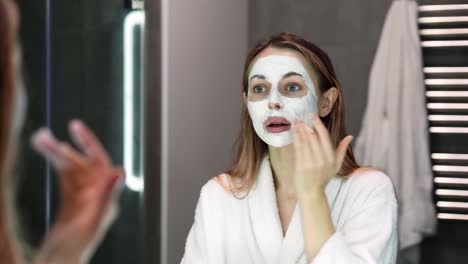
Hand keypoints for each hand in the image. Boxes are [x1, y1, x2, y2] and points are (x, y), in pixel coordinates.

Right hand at [31, 120, 124, 263]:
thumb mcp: (94, 221)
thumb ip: (107, 196)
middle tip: (40, 136)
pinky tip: (45, 152)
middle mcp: (96, 194)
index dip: (89, 142)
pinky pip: (65, 178)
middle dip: (61, 149)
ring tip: (37, 139)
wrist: (61, 262)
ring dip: (55, 154)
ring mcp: (83, 197)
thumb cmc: (78, 247)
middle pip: (80, 164)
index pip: (99, 162)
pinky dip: (55, 165)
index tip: (74, 126)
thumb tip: (120, 171)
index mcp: (105, 196)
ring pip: (70, 169)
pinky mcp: (71, 202)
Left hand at [292, 112, 352, 197]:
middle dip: (306, 126)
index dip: (318, 124)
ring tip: (296, 122)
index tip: (313, 115)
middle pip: (313, 137)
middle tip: (301, 118)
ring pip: (305, 141)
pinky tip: (293, 131)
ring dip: (299, 129)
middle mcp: (322, 159)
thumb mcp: (336, 165)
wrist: (312, 193)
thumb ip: (342, 149)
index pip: (325, 136)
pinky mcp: (301, 165)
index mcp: (331, 157)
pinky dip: (295, 138)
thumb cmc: (323, 178)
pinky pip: (298, 148)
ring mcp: (311, 162)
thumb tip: (350, 136)